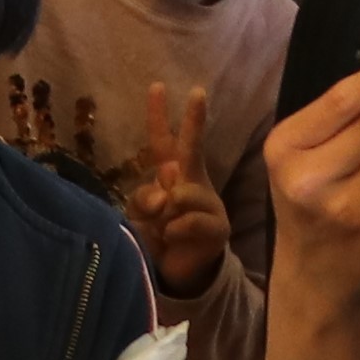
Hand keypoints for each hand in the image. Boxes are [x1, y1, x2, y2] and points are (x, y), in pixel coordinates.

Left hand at [124, 81, 228, 298]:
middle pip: (191, 148)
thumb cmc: (157, 237)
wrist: (179, 273)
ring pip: (181, 193)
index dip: (158, 115)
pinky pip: (187, 221)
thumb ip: (144, 198)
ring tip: (163, 228)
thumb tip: (167, 193)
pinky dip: (173, 231)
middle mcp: (192, 182)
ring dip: (165, 212)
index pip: (162, 141)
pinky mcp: (218, 227)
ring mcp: (208, 203)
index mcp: (172, 175)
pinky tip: (172, 240)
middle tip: (197, 92)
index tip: (157, 86)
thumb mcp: (140, 216)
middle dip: (193, 121)